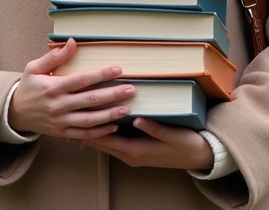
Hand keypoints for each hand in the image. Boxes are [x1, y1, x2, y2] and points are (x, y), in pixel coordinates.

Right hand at [7, 39, 135, 138]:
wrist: (14, 113)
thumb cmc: (28, 87)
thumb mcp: (34, 68)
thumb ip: (54, 56)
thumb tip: (72, 42)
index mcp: (53, 87)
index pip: (81, 80)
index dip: (100, 74)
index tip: (118, 69)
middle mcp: (58, 105)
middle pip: (90, 100)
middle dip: (112, 95)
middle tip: (130, 89)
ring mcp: (61, 121)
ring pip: (90, 120)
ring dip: (110, 114)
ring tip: (127, 109)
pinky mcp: (62, 132)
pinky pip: (84, 134)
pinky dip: (100, 132)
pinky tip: (114, 125)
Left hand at [82, 118, 214, 170]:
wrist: (199, 157)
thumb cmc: (186, 144)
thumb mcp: (172, 135)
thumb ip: (154, 127)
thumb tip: (137, 118)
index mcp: (136, 151)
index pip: (105, 139)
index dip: (89, 128)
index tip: (74, 115)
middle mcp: (130, 155)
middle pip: (101, 141)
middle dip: (85, 128)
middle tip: (69, 112)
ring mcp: (132, 154)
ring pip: (106, 142)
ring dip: (93, 129)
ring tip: (78, 115)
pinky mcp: (136, 150)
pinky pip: (114, 141)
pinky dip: (104, 131)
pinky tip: (99, 120)